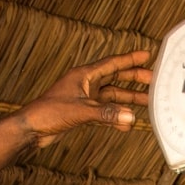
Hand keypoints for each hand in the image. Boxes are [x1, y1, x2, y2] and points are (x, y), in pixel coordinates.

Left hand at [17, 50, 150, 148]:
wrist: (32, 129)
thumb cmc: (48, 112)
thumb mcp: (80, 112)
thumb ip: (107, 114)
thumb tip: (130, 118)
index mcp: (84, 76)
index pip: (112, 64)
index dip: (130, 60)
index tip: (146, 55)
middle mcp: (86, 84)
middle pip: (116, 78)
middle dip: (134, 79)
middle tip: (153, 81)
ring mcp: (85, 98)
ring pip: (112, 96)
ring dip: (128, 99)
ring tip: (147, 102)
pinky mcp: (82, 112)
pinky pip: (105, 111)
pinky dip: (116, 116)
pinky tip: (126, 123)